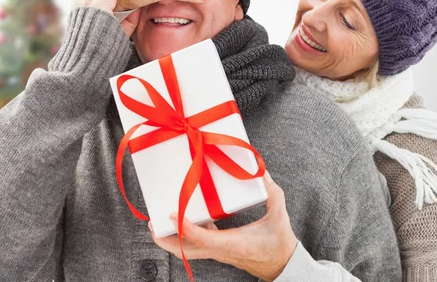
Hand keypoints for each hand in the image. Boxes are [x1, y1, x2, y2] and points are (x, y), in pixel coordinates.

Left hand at [149, 172, 297, 281]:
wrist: (283, 265)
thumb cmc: (280, 243)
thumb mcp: (278, 216)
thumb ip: (272, 193)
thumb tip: (261, 171)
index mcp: (233, 243)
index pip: (203, 240)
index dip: (185, 229)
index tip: (172, 214)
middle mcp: (221, 250)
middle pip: (186, 252)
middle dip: (165, 241)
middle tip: (152, 224)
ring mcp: (219, 252)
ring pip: (189, 250)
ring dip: (172, 238)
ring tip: (161, 221)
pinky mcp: (220, 250)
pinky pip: (198, 244)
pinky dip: (187, 233)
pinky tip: (186, 217)